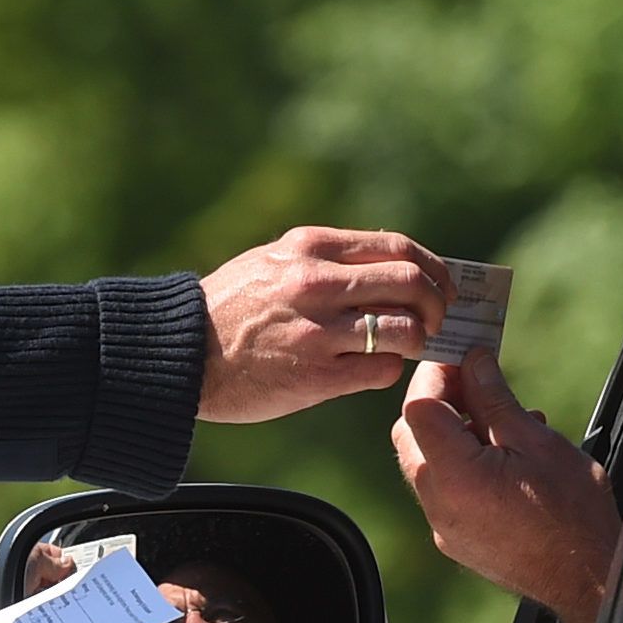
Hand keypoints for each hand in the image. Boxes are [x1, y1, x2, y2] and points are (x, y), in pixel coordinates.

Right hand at [198, 227, 455, 422]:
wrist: (181, 355)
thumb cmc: (229, 307)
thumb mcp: (272, 261)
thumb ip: (326, 260)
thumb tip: (389, 267)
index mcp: (309, 247)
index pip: (398, 248)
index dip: (433, 267)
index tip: (441, 284)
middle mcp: (317, 283)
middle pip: (412, 283)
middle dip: (437, 303)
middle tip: (436, 319)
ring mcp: (319, 330)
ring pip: (406, 329)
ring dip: (418, 340)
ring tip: (406, 347)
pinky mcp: (318, 375)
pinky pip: (382, 370)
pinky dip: (389, 369)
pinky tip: (373, 369)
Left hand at [395, 349, 616, 622]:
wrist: (592, 581)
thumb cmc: (573, 511)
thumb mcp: (536, 441)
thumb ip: (494, 399)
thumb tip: (473, 360)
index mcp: (453, 475)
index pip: (418, 408)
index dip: (436, 376)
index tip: (463, 358)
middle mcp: (436, 503)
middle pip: (413, 434)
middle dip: (441, 402)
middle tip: (480, 384)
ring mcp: (443, 526)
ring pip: (428, 462)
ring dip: (456, 433)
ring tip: (506, 422)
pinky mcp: (457, 541)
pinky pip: (445, 490)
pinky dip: (463, 465)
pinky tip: (506, 458)